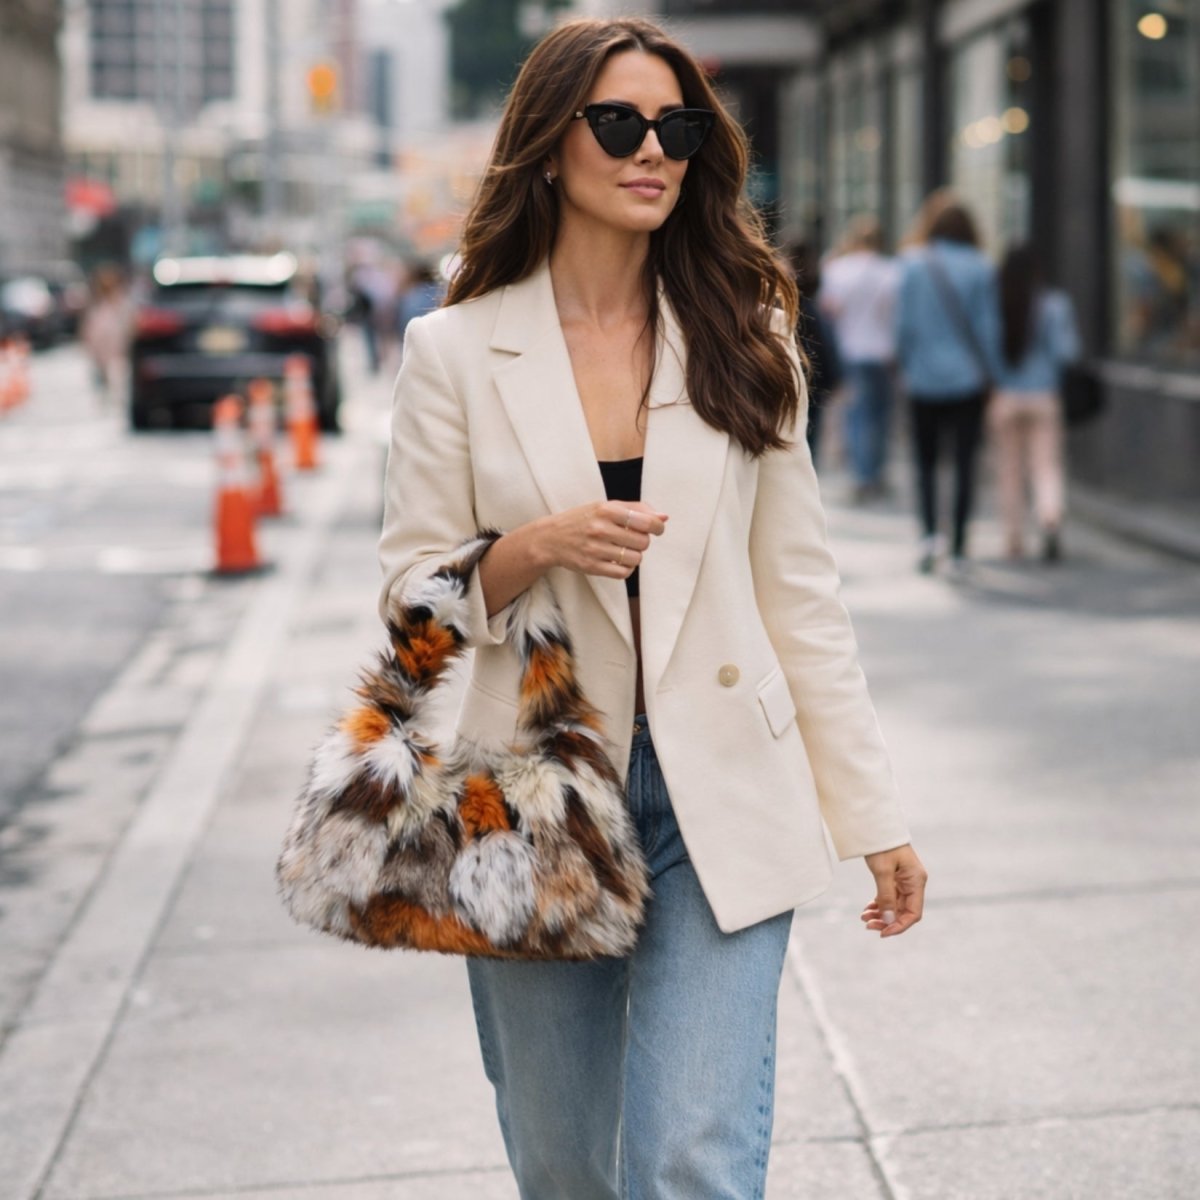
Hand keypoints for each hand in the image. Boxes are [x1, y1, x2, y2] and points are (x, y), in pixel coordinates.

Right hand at [538, 500, 667, 580]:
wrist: (551, 538)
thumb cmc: (584, 519)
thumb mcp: (606, 506)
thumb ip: (637, 508)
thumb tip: (664, 517)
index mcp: (606, 509)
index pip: (646, 522)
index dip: (657, 527)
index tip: (656, 529)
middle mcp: (600, 529)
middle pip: (643, 542)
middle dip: (643, 541)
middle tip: (632, 539)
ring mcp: (595, 549)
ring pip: (635, 558)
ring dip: (635, 556)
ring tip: (624, 550)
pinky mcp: (592, 567)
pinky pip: (623, 573)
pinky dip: (626, 568)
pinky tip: (619, 561)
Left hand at [861, 844, 926, 937]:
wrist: (875, 825)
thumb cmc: (882, 845)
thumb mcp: (882, 871)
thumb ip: (886, 896)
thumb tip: (888, 921)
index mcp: (916, 881)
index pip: (913, 913)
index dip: (899, 926)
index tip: (882, 933)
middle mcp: (913, 883)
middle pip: (903, 912)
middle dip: (887, 921)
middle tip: (868, 925)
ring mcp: (904, 881)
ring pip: (895, 906)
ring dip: (881, 914)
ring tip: (864, 918)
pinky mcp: (894, 879)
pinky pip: (889, 898)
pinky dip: (879, 905)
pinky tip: (867, 909)